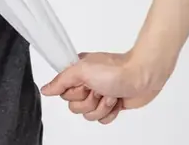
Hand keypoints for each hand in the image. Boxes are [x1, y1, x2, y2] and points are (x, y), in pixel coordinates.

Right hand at [40, 50, 171, 123]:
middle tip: (99, 89)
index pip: (64, 93)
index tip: (85, 85)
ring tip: (111, 93)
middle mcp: (87, 84)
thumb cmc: (116, 69)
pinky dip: (110, 112)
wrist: (142, 76)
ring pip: (88, 115)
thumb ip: (61, 81)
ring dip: (102, 106)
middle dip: (89, 101)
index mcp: (78, 73)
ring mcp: (99, 96)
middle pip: (75, 107)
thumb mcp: (82, 70)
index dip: (75, 92)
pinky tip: (116, 100)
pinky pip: (102, 120)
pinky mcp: (111, 105)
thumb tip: (46, 89)